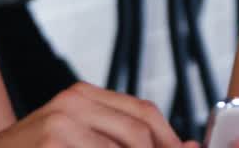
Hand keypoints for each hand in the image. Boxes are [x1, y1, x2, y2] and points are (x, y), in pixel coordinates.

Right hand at [0, 82, 199, 147]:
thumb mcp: (72, 137)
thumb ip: (117, 138)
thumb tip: (184, 146)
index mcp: (81, 95)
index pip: (144, 113)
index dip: (169, 140)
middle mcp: (73, 103)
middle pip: (140, 132)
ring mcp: (62, 125)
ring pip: (126, 147)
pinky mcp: (54, 143)